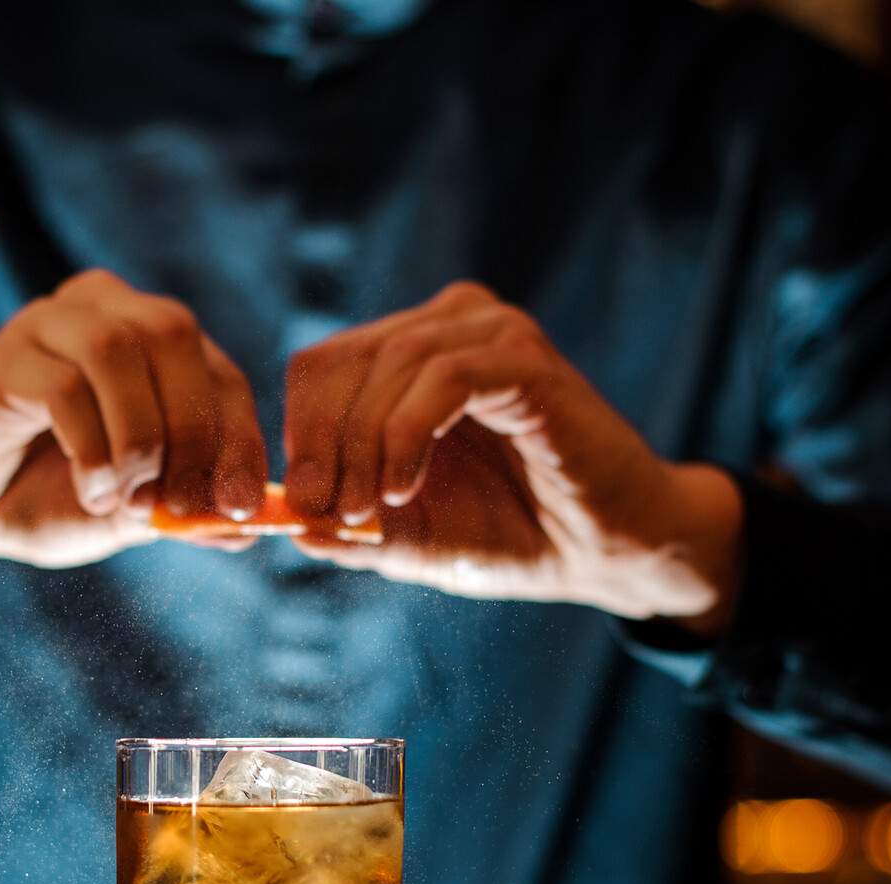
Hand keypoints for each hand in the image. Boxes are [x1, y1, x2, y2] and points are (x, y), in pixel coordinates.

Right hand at [0, 269, 266, 568]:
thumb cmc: (43, 498)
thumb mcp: (130, 515)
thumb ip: (185, 513)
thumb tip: (250, 526)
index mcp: (150, 343)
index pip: (222, 372)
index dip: (240, 440)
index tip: (240, 506)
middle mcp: (104, 313)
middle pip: (177, 336)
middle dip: (194, 431)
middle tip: (178, 506)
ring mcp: (51, 324)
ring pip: (121, 348)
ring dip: (138, 436)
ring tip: (120, 498)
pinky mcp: (5, 353)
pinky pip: (65, 383)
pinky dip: (91, 447)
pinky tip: (89, 489)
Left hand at [282, 282, 742, 633]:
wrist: (606, 551)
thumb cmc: (511, 535)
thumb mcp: (409, 537)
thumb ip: (348, 527)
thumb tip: (285, 524)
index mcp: (412, 354)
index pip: (321, 367)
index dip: (299, 434)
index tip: (303, 506)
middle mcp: (448, 325)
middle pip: (342, 360)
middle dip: (322, 445)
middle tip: (329, 513)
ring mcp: (489, 332)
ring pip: (388, 363)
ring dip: (362, 445)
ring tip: (369, 510)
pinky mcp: (526, 358)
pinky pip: (444, 376)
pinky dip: (407, 434)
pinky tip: (405, 487)